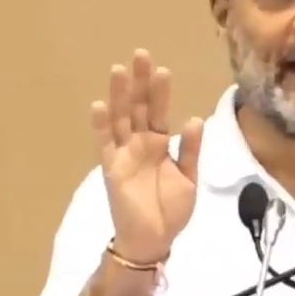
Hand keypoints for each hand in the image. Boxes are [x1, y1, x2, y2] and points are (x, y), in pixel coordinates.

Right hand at [90, 49, 203, 262]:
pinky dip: (101, 126)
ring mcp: (124, 154)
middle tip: (140, 55)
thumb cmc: (171, 211)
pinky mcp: (112, 169)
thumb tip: (193, 118)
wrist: (154, 240)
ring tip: (119, 71)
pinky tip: (100, 106)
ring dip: (120, 96)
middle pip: (138, 107)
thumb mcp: (189, 178)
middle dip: (139, 82)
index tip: (161, 67)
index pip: (159, 111)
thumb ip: (191, 149)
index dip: (159, 90)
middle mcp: (140, 143)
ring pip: (121, 119)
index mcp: (160, 144)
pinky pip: (105, 144)